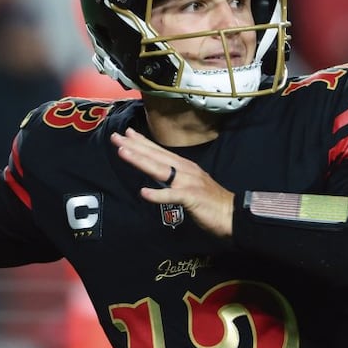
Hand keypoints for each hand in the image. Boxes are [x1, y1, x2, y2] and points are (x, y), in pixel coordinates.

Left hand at [111, 127, 233, 238]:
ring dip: (140, 160)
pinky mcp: (192, 198)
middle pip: (155, 156)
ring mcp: (188, 183)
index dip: (142, 142)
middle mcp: (185, 170)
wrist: (232, 214)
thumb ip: (174, 177)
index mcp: (184, 166)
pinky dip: (158, 194)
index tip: (126, 133)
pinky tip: (144, 193)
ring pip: (160, 169)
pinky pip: (172, 196)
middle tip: (115, 136)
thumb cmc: (210, 201)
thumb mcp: (190, 183)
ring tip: (123, 152)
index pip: (159, 151)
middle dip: (134, 146)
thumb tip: (158, 172)